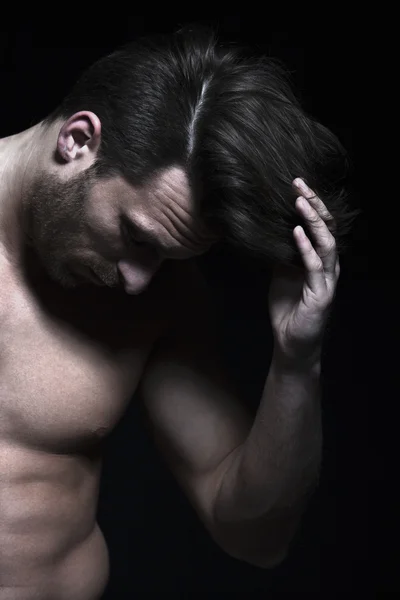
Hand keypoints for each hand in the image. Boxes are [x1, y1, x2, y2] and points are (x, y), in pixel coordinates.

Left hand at [268, 178, 339, 367]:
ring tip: (300, 201)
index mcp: (320, 258)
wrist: (290, 341)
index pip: (320, 224)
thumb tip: (269, 227)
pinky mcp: (321, 294)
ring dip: (313, 220)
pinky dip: (306, 248)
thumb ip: (282, 251)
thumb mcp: (281, 272)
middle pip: (327, 227)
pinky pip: (315, 266)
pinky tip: (296, 232)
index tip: (295, 183)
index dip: (311, 203)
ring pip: (326, 242)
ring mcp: (327, 279)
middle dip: (314, 204)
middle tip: (299, 183)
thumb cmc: (288, 307)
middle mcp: (328, 265)